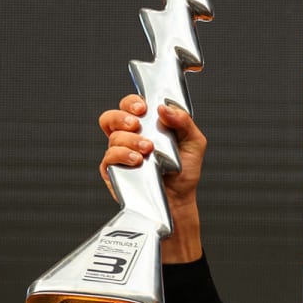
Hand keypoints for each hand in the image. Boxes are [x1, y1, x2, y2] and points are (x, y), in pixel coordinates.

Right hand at [97, 95, 207, 262]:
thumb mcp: (194, 142)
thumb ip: (183, 121)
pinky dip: (122, 155)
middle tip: (136, 124)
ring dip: (130, 139)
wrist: (179, 200)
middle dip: (122, 116)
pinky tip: (137, 161)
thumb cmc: (184, 170)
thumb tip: (164, 108)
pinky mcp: (114, 171)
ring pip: (112, 136)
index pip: (130, 105)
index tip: (143, 108)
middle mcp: (129, 137)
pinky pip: (108, 157)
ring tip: (147, 149)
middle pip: (111, 117)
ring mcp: (119, 154)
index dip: (132, 102)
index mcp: (146, 125)